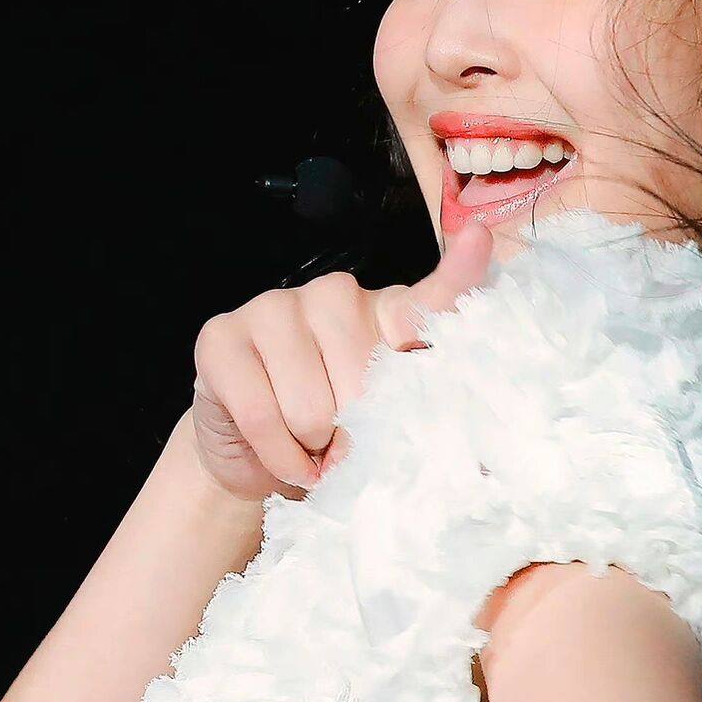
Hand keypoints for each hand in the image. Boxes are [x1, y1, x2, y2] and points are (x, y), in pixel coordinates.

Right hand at [189, 220, 494, 501]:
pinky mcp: (221, 337)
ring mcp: (273, 307)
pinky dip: (277, 455)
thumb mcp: (382, 431)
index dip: (458, 270)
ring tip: (312, 450)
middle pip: (363, 381)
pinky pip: (262, 415)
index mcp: (387, 315)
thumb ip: (411, 419)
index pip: (430, 296)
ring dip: (313, 450)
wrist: (253, 460)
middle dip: (355, 435)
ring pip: (310, 406)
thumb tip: (434, 437)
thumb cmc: (329, 442)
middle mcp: (334, 297)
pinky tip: (284, 458)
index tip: (479, 240)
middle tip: (343, 447)